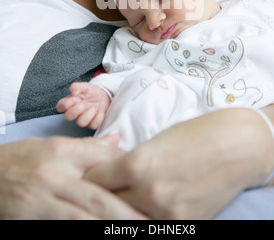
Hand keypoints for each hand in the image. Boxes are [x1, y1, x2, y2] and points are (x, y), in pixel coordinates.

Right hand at [0, 136, 146, 219]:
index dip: (130, 173)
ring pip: (86, 216)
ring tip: (137, 229)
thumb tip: (117, 142)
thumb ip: (85, 148)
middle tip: (154, 222)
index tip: (151, 185)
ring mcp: (43, 197)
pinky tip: (101, 231)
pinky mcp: (32, 215)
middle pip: (101, 196)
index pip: (105, 159)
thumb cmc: (20, 159)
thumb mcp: (50, 146)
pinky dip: (86, 228)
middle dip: (130, 214)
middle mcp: (55, 173)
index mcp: (63, 150)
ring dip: (112, 226)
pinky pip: (65, 225)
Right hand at [57, 82, 109, 129]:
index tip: (75, 98)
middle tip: (84, 103)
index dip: (66, 104)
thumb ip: (76, 87)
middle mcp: (74, 112)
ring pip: (81, 123)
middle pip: (68, 117)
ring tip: (94, 106)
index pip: (60, 107)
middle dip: (76, 110)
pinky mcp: (91, 123)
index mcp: (69, 103)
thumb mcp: (83, 86)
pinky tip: (100, 110)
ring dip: (88, 114)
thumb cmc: (90, 91)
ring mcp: (82, 118)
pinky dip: (98, 117)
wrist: (102, 95)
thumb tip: (73, 92)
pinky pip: (93, 125)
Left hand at [85, 109, 273, 219]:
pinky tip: (149, 206)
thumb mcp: (156, 141)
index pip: (94, 180)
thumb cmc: (198, 134)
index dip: (92, 177)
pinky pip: (152, 224)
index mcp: (137, 164)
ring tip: (126, 198)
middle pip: (106, 203)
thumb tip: (112, 174)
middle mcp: (148, 192)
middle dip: (104, 195)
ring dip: (122, 209)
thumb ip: (132, 161)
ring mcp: (166, 213)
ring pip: (127, 218)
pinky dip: (146, 215)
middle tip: (105, 189)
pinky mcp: (183, 224)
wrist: (238, 146)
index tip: (93, 175)